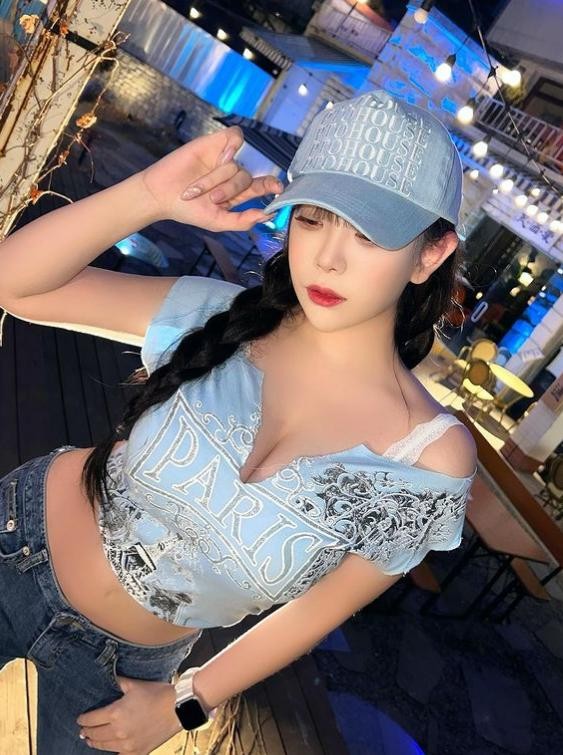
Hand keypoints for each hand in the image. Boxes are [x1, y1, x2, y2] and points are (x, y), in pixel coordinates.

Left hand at [76, 675, 181, 753]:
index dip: (83, 720)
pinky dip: (112, 752)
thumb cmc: (157, 694)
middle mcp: (118, 731)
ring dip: (95, 744)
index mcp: (115, 713)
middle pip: (95, 734)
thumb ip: (119, 682)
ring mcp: (127, 744)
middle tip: (83, 731)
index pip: (91, 719)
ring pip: (104, 746)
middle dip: (87, 732)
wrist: (177, 708)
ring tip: (91, 741)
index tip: (80, 719)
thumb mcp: (135, 684)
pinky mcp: (138, 752)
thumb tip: (109, 676)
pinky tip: (109, 750)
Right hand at [139, 125, 283, 230]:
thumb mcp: (217, 222)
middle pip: (247, 178)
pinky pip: (235, 137)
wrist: (161, 194)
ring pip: (237, 163)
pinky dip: (231, 146)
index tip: (278, 189)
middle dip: (230, 189)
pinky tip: (221, 156)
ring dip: (218, 177)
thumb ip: (242, 221)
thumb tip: (267, 215)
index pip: (263, 186)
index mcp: (238, 193)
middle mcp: (233, 174)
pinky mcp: (214, 143)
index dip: (272, 185)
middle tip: (212, 197)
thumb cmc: (188, 210)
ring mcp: (224, 158)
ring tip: (199, 186)